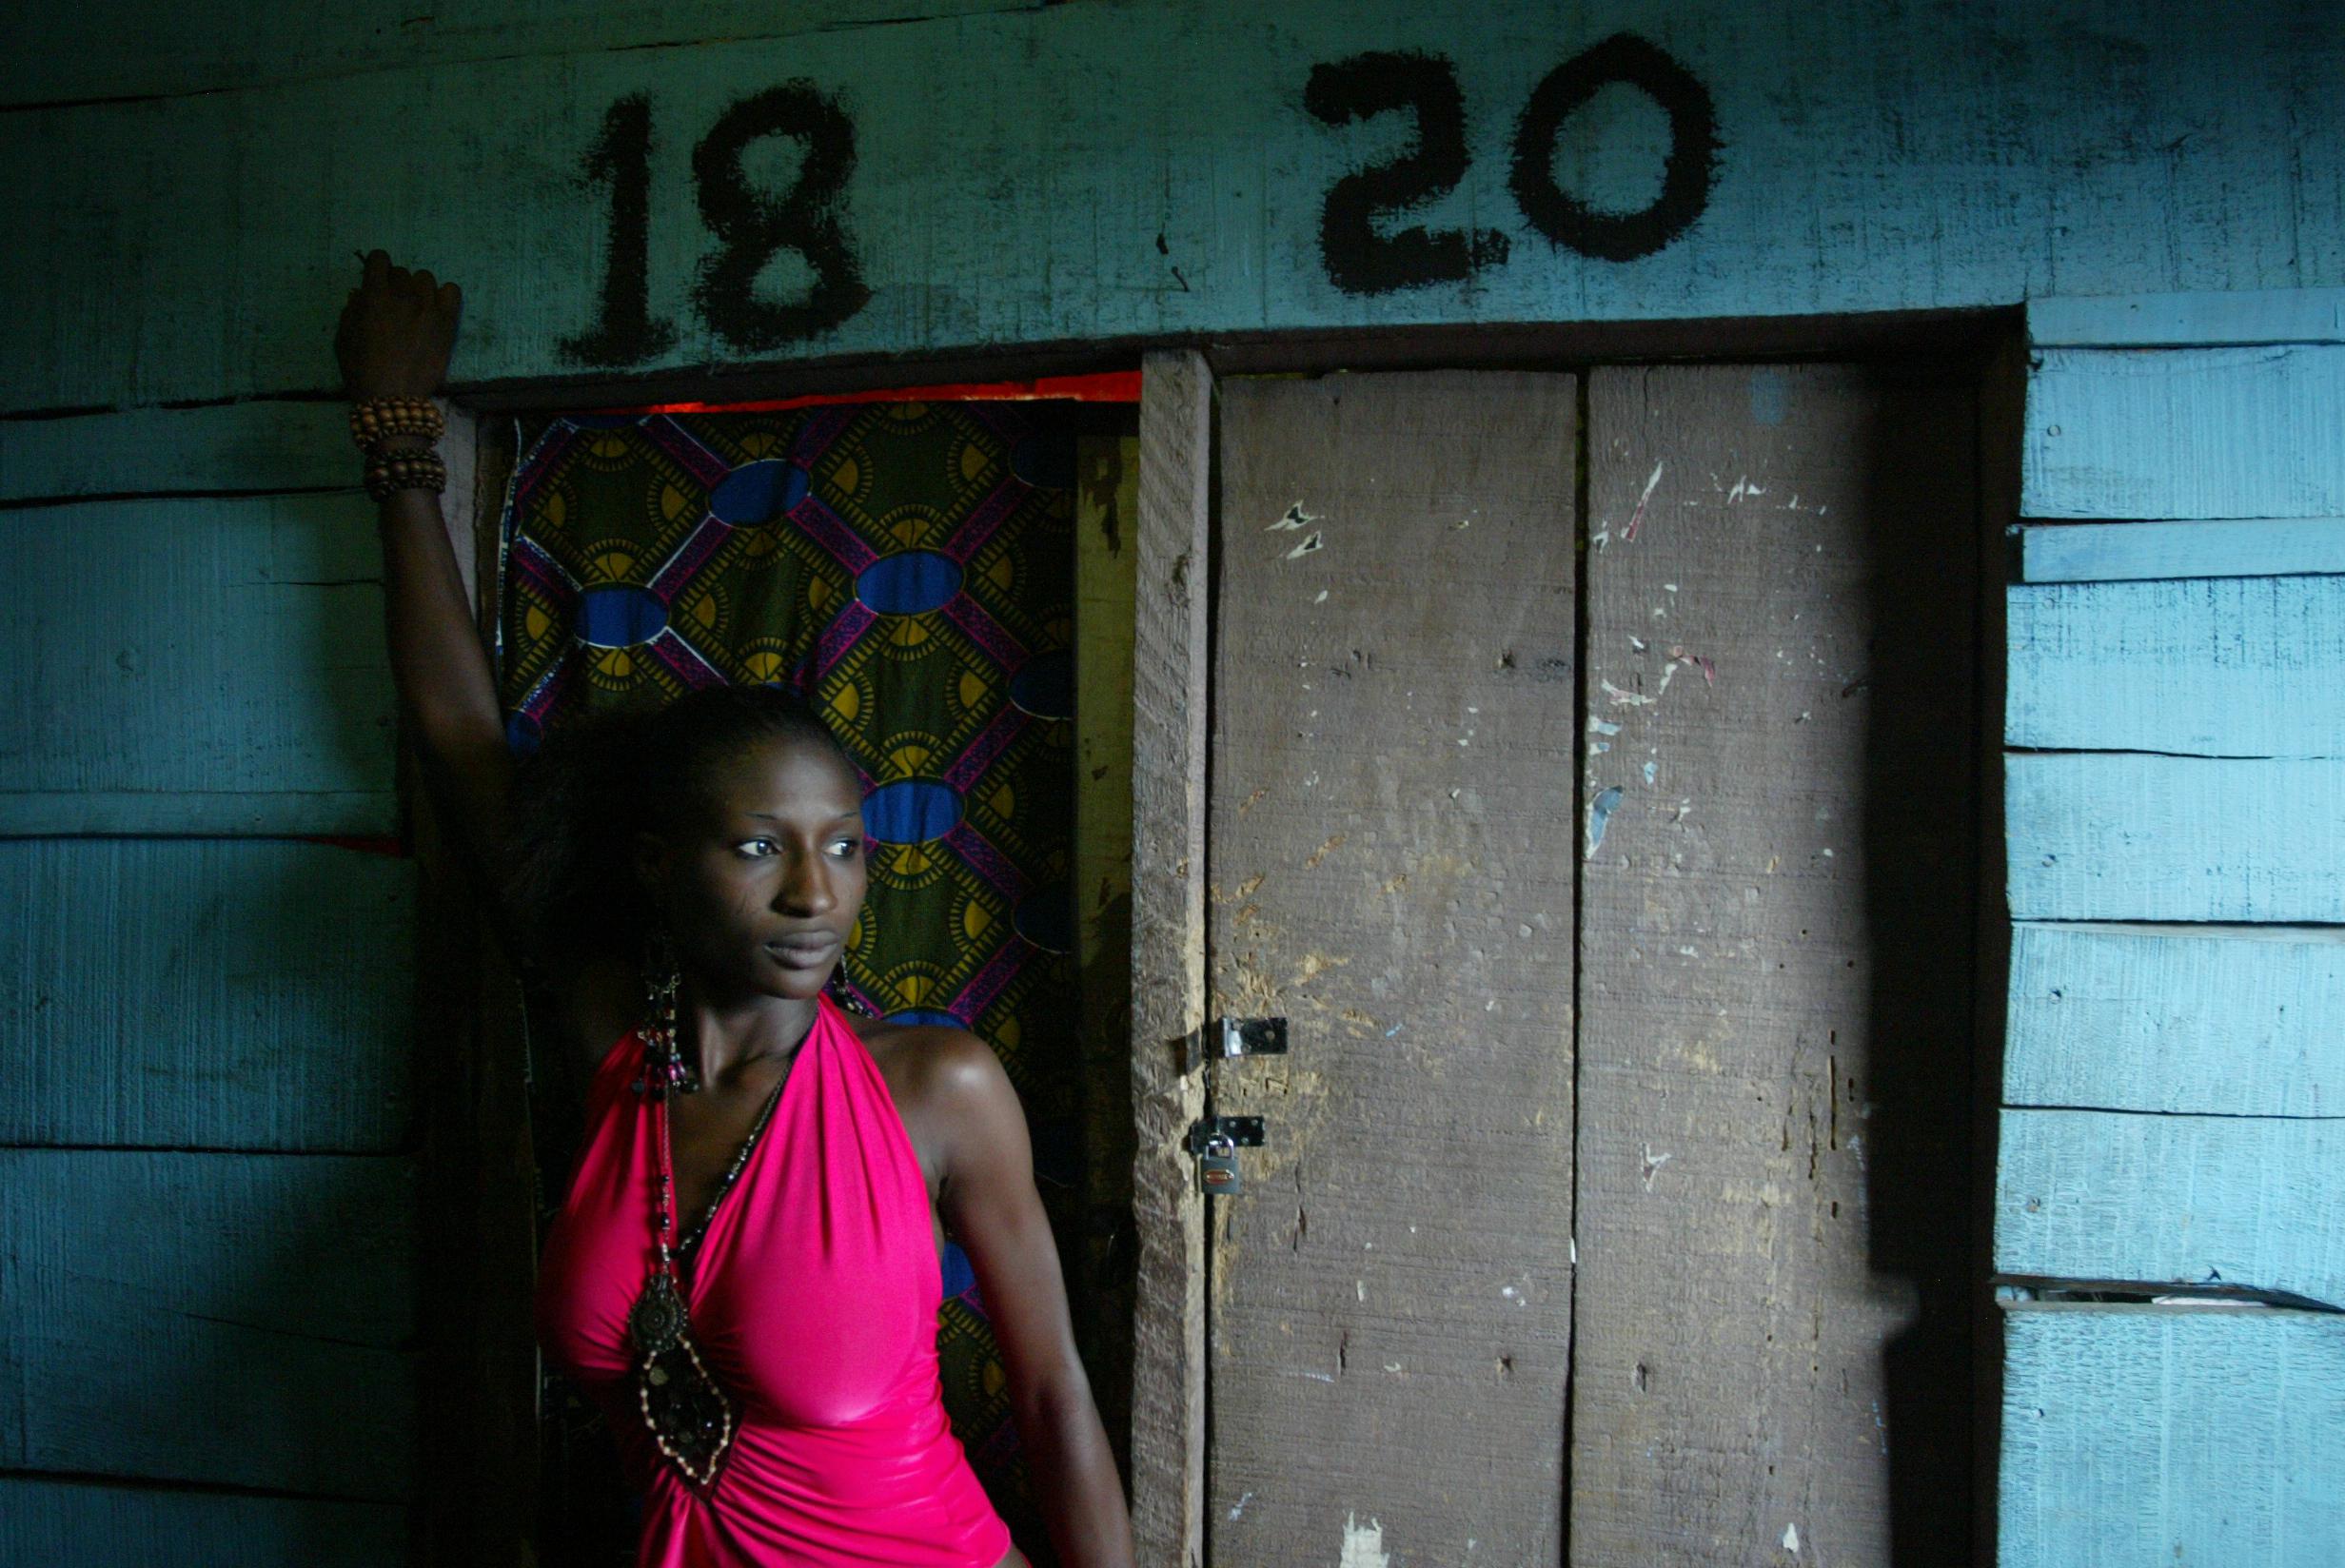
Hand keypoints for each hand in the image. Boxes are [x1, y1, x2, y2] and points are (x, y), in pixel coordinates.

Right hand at [336, 249, 462, 401]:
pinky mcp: (448, 324)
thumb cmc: (361, 371)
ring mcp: (428, 309)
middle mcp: (403, 297)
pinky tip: (435, 310)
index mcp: (374, 297)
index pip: (379, 259)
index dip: (376, 267)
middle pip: (402, 272)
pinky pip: (452, 292)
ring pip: (426, 279)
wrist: (393, 398)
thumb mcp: (343, 338)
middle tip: (394, 305)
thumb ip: (351, 310)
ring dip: (418, 289)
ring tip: (415, 309)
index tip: (377, 279)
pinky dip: (444, 296)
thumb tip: (361, 293)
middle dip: (395, 284)